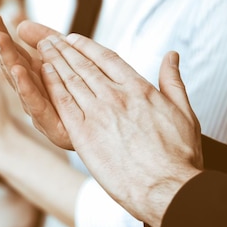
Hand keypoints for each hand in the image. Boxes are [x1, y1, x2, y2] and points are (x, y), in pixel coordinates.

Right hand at [0, 12, 73, 149]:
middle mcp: (34, 94)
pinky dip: (26, 86)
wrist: (109, 139)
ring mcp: (41, 110)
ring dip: (9, 59)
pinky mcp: (53, 125)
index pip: (15, 53)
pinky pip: (36, 104)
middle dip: (0, 43)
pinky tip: (21, 70)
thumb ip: (46, 43)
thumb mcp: (66, 65)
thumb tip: (21, 24)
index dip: (1, 34)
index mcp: (36, 78)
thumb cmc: (84, 102)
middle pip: (12, 64)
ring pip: (20, 82)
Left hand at [37, 34, 202, 226]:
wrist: (167, 187)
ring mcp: (98, 113)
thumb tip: (171, 56)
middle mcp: (116, 96)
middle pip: (84, 66)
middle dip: (64, 50)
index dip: (87, 47)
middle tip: (48, 40)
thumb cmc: (180, 156)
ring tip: (41, 49)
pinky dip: (51, 85)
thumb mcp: (184, 112)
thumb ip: (173, 81)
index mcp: (139, 89)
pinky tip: (42, 74)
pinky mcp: (83, 133)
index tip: (72, 39)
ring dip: (54, 61)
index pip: (108, 58)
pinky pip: (63, 102)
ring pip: (71, 80)